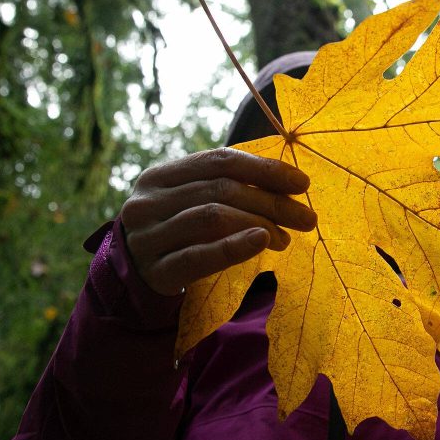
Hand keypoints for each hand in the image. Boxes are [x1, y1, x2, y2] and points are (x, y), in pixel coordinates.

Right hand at [120, 148, 317, 295]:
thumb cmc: (175, 234)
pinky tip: (262, 242)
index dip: (265, 169)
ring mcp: (147, 236)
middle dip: (271, 202)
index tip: (302, 183)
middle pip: (221, 190)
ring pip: (213, 218)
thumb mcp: (189, 203)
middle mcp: (148, 202)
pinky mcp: (156, 270)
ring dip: (259, 224)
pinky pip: (200, 255)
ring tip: (286, 238)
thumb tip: (290, 185)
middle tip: (307, 217)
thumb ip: (226, 188)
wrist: (131, 279)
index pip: (220, 161)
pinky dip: (235, 246)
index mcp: (160, 175)